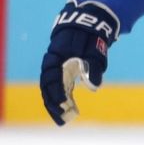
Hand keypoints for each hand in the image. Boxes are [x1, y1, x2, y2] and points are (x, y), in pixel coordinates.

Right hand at [40, 0, 117, 124]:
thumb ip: (93, 68)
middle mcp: (53, 63)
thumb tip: (94, 87)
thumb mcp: (95, 51)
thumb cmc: (92, 38)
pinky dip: (62, 98)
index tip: (63, 105)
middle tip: (62, 120)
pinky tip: (68, 110)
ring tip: (63, 120)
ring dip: (55, 104)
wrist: (88, 24)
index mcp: (57, 56)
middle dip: (53, 104)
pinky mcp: (62, 71)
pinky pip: (58, 86)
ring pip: (51, 88)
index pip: (51, 77)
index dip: (56, 92)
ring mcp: (56, 67)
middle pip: (47, 86)